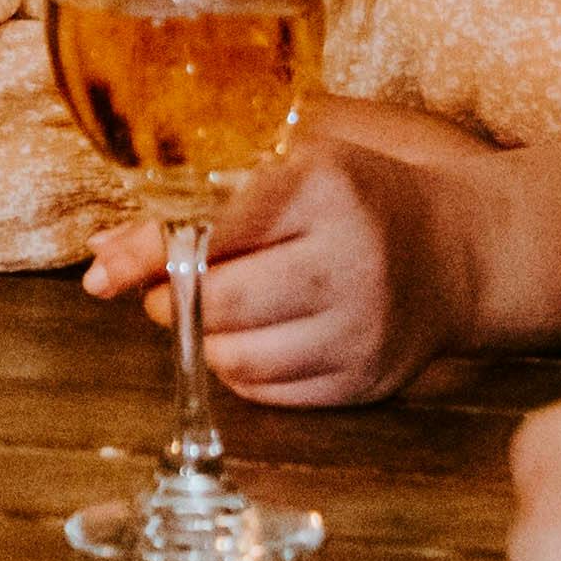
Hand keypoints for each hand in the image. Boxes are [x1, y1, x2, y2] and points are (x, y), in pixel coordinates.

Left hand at [77, 116, 489, 410]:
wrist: (459, 253)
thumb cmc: (359, 199)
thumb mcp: (292, 166)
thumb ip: (198, 198)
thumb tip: (101, 251)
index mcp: (326, 187)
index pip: (211, 233)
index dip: (148, 254)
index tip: (104, 269)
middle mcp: (351, 260)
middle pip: (219, 304)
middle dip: (174, 301)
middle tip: (170, 290)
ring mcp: (363, 330)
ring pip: (237, 360)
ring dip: (206, 340)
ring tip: (216, 312)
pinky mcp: (367, 383)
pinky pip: (269, 394)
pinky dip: (244, 370)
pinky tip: (258, 337)